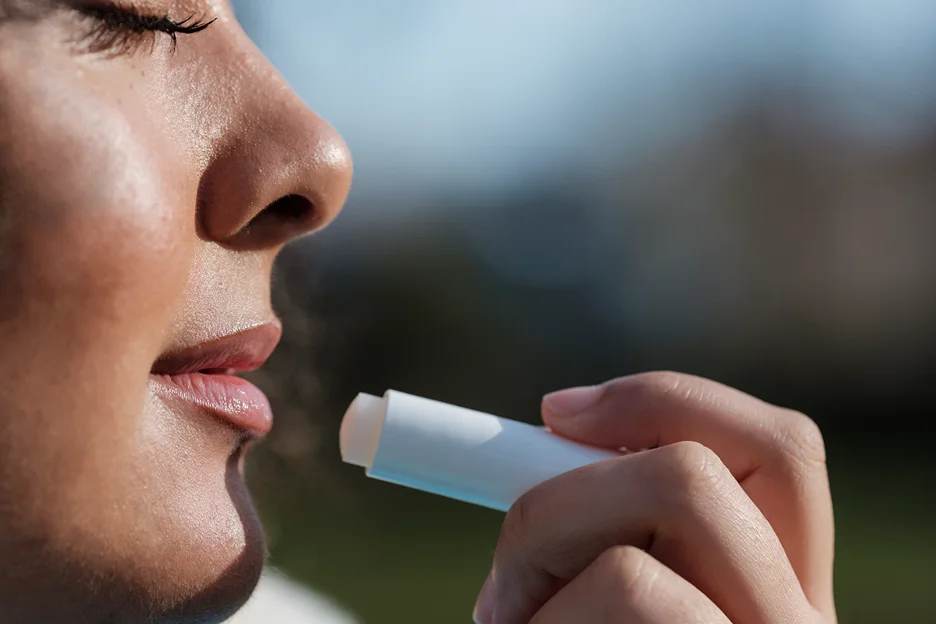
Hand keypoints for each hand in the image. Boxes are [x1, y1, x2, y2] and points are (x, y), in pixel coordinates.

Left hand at [472, 372, 834, 623]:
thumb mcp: (600, 580)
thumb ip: (622, 510)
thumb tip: (565, 415)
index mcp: (783, 583)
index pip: (780, 447)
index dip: (665, 402)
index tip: (555, 410)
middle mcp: (795, 618)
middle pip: (698, 473)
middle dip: (570, 494)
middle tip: (507, 559)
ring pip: (643, 539)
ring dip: (540, 562)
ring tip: (514, 622)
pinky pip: (627, 590)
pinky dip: (540, 617)